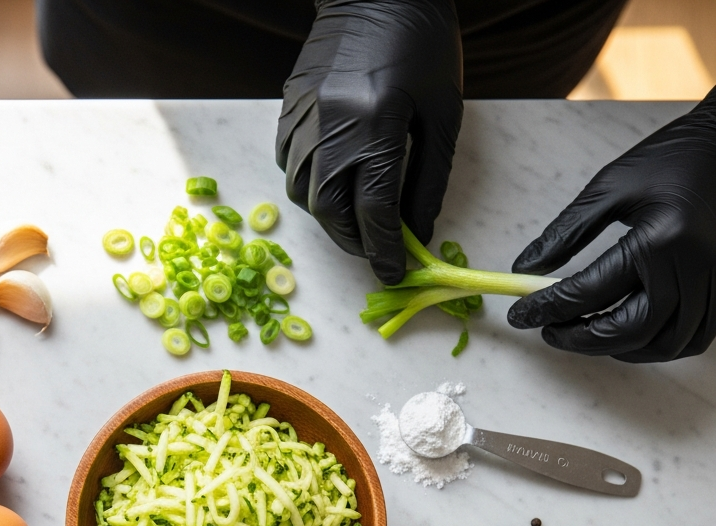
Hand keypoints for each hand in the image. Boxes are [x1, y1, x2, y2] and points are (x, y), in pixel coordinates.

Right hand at [276, 0, 462, 283]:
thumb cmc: (422, 46)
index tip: (395, 273)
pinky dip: (310, 186)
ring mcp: (302, 119)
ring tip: (356, 220)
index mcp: (375, 126)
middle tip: (375, 251)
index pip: (374, 211)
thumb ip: (428, 179)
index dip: (385, 250)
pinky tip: (333, 182)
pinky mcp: (288, 110)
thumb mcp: (442, 114)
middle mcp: (330, 128)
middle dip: (354, 241)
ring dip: (331, 217)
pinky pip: (290, 166)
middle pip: (332, 212)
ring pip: (305, 194)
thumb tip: (417, 231)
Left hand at [508, 88, 715, 361]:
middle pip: (630, 329)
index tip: (520, 316)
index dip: (546, 308)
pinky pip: (693, 337)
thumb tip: (524, 271)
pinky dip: (656, 343)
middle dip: (582, 339)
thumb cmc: (672, 158)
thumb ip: (566, 233)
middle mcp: (692, 267)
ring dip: (620, 348)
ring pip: (666, 343)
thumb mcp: (610, 186)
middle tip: (550, 331)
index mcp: (660, 239)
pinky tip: (627, 331)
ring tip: (586, 334)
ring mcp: (715, 280)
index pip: (589, 292)